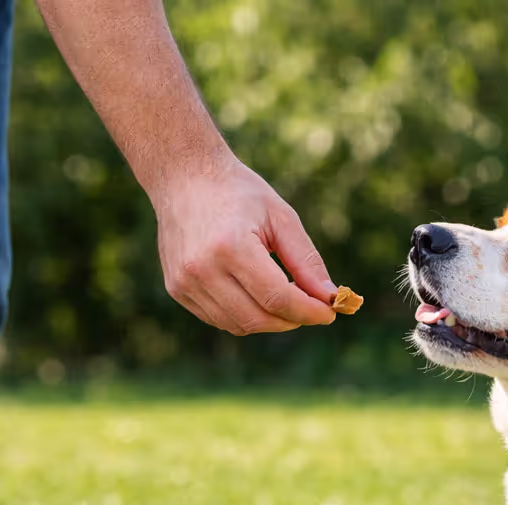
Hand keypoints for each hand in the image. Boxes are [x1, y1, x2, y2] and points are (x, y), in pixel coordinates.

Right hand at [152, 158, 336, 334]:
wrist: (184, 177)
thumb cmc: (239, 193)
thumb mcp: (280, 217)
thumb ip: (306, 261)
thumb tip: (331, 299)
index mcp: (230, 246)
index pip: (277, 298)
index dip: (308, 311)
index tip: (330, 313)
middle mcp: (202, 269)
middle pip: (258, 318)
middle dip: (292, 320)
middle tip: (311, 308)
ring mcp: (184, 282)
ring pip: (239, 325)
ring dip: (269, 320)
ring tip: (284, 298)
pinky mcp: (177, 290)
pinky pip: (219, 319)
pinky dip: (245, 316)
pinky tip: (256, 296)